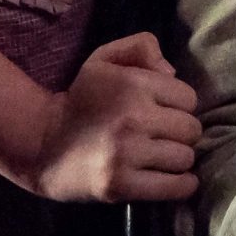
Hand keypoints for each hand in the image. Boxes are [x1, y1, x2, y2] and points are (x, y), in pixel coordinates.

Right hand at [28, 32, 201, 202]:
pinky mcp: (121, 185)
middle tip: (164, 136)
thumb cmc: (82, 99)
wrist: (43, 145)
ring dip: (179, 159)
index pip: (188, 98)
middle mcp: (132, 117)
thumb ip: (140, 47)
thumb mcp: (104, 59)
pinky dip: (182, 185)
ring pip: (185, 158)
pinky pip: (174, 187)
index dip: (179, 105)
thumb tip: (172, 71)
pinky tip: (176, 179)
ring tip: (163, 156)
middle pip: (191, 129)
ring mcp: (127, 154)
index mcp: (132, 83)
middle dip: (182, 132)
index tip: (163, 111)